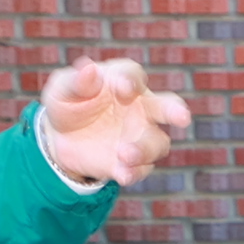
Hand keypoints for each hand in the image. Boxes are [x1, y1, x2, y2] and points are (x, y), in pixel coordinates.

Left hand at [37, 56, 190, 186]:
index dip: (130, 81)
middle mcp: (142, 107)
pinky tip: (122, 174)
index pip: (133, 76)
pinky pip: (141, 169)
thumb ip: (76, 82)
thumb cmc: (68, 103)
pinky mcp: (131, 162)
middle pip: (168, 107)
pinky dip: (134, 172)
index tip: (122, 89)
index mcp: (125, 81)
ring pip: (158, 143)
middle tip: (182, 117)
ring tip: (125, 153)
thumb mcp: (63, 89)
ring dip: (145, 149)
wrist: (61, 138)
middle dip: (176, 111)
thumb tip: (88, 69)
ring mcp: (140, 136)